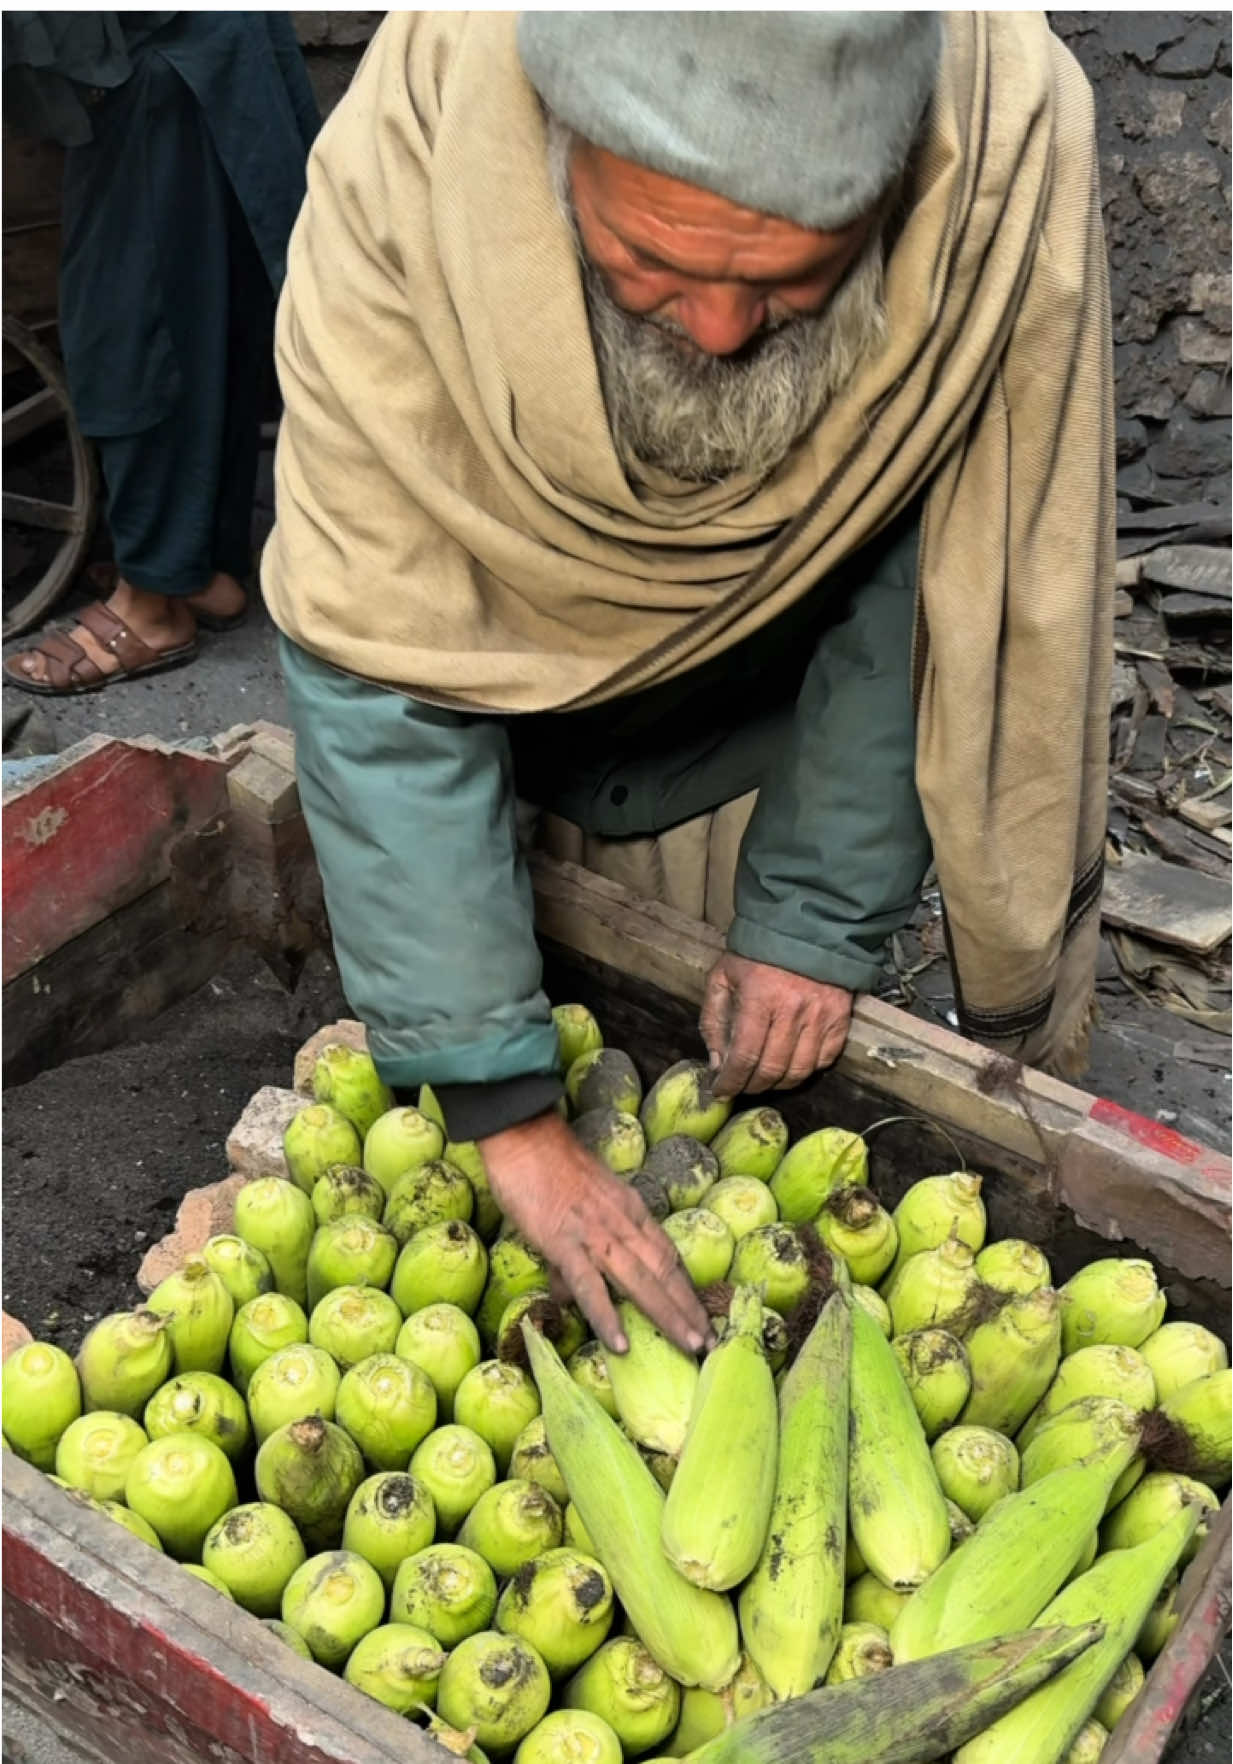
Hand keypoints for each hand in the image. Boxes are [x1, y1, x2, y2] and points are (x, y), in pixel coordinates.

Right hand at [478, 1110, 710, 1356]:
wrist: (526, 1136)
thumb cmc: (548, 1164)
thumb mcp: (583, 1201)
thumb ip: (579, 1248)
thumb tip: (569, 1294)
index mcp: (631, 1210)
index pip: (668, 1254)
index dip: (686, 1287)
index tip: (703, 1314)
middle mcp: (624, 1223)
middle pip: (665, 1271)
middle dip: (689, 1309)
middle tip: (711, 1343)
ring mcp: (597, 1234)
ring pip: (642, 1281)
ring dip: (668, 1315)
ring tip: (690, 1346)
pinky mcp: (566, 1243)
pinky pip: (590, 1286)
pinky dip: (607, 1316)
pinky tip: (620, 1344)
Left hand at [700, 951, 852, 1096]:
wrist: (805, 928)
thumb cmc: (757, 954)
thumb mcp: (722, 978)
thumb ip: (714, 1020)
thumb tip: (717, 1063)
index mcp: (760, 998)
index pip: (745, 1057)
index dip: (731, 1081)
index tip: (721, 1092)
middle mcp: (793, 1010)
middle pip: (772, 1069)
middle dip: (752, 1086)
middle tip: (741, 1087)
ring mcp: (821, 1015)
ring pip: (799, 1070)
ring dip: (779, 1083)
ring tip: (765, 1080)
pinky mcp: (841, 1018)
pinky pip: (824, 1059)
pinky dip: (807, 1069)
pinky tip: (791, 1065)